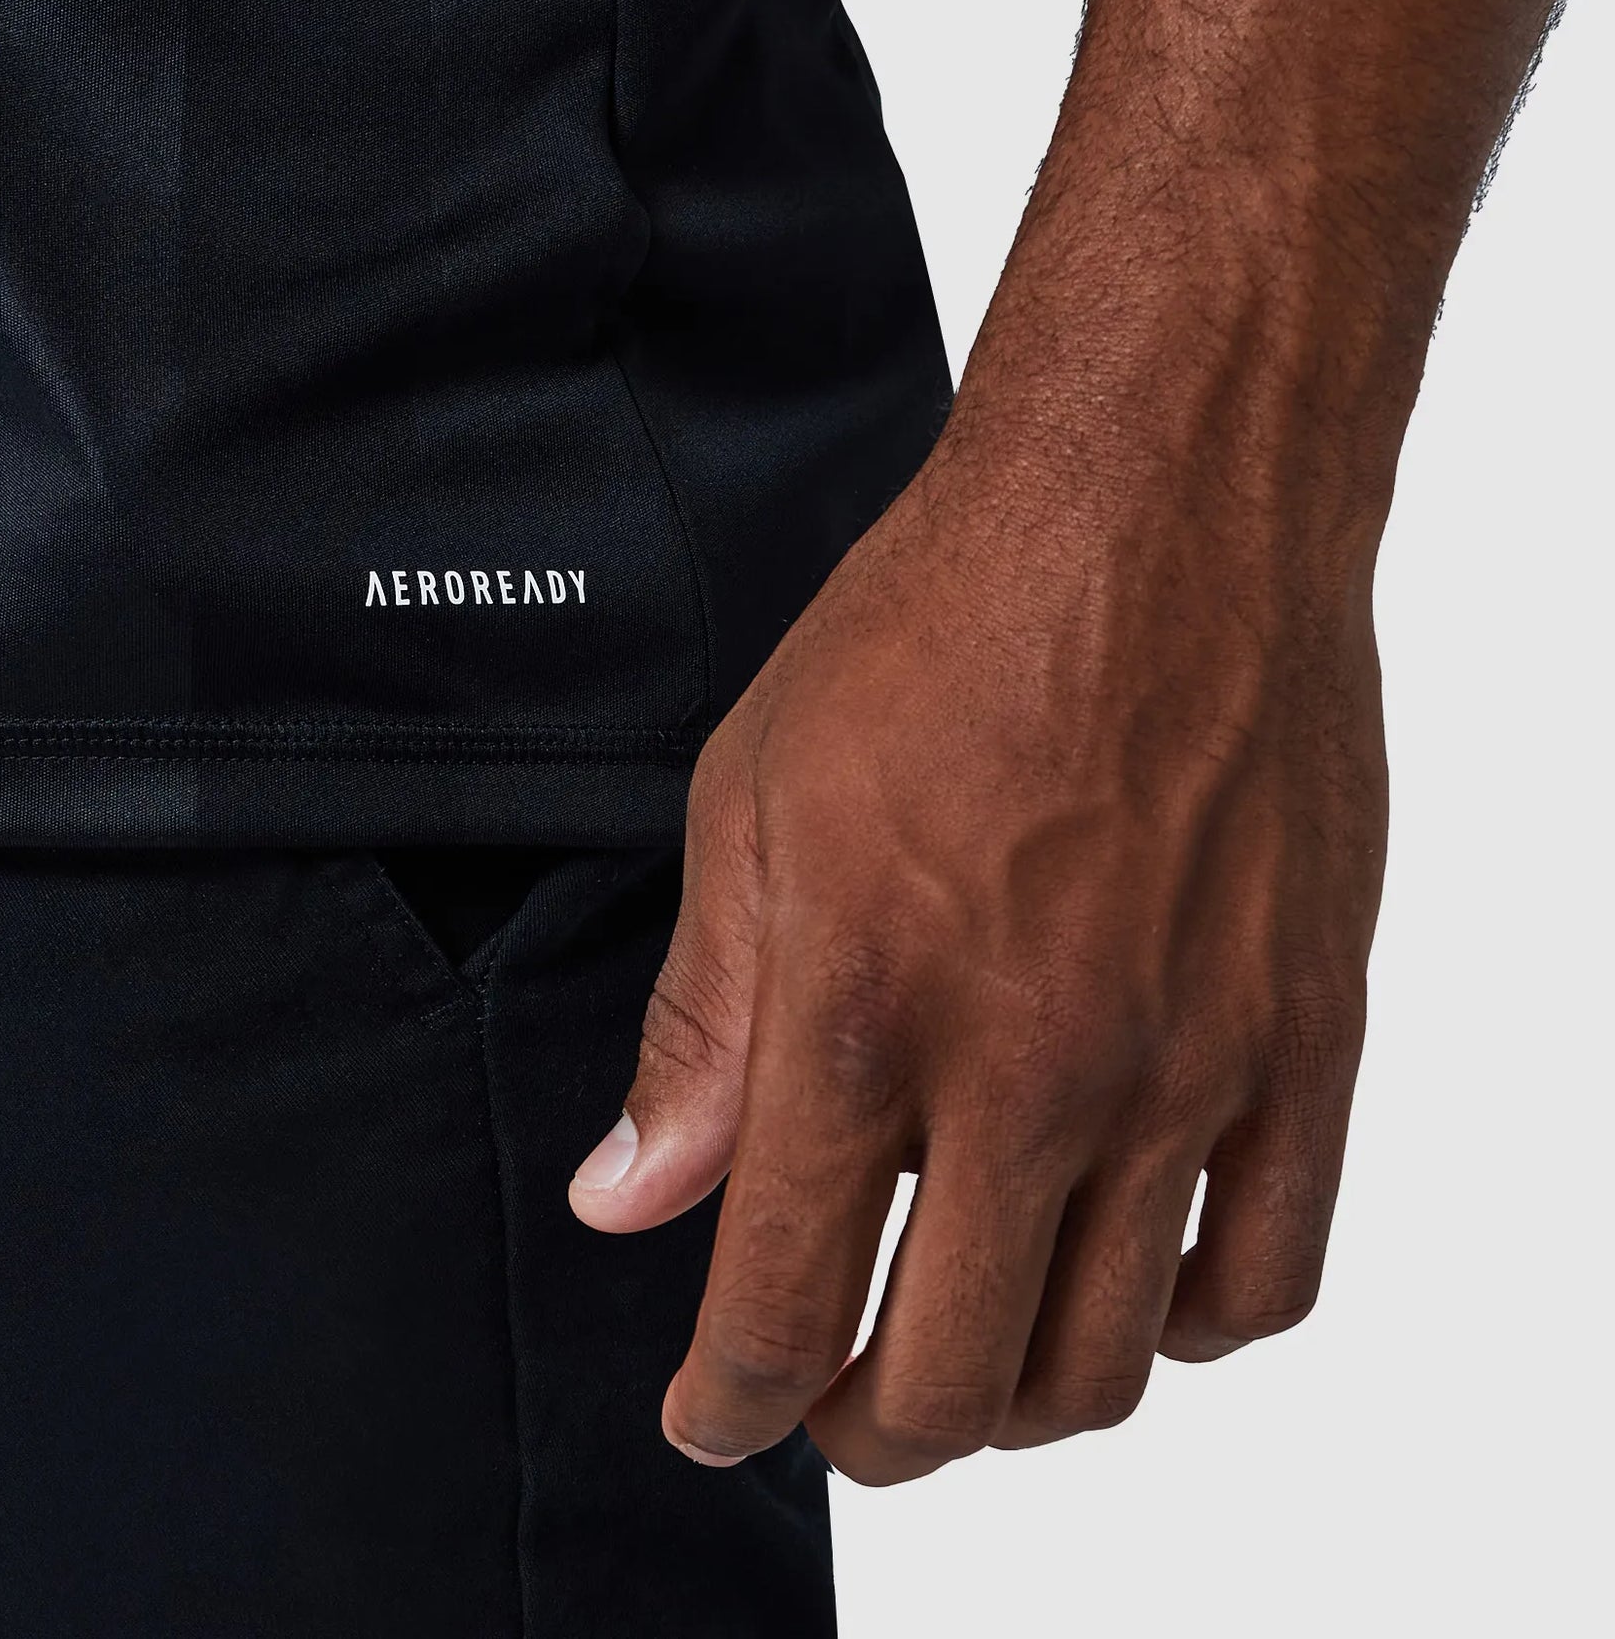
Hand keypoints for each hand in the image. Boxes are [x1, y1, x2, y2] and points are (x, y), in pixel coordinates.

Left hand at [569, 421, 1382, 1483]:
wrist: (1153, 506)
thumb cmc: (938, 624)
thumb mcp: (750, 804)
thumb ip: (700, 1028)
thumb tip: (633, 1200)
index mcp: (861, 1011)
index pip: (781, 1306)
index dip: (731, 1403)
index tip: (712, 1417)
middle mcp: (1031, 1069)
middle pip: (949, 1384)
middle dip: (862, 1433)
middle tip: (830, 1401)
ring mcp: (1186, 1065)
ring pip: (1106, 1367)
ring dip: (1015, 1404)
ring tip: (968, 1350)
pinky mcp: (1305, 1037)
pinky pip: (1266, 1275)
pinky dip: (1185, 1325)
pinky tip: (1130, 1277)